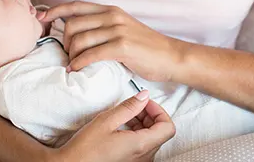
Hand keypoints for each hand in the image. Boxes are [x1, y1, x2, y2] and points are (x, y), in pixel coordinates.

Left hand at [41, 2, 188, 81]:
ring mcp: (118, 30)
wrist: (170, 57)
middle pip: (72, 25)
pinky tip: (76, 69)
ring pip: (79, 40)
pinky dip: (79, 63)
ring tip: (74, 64)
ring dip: (71, 55)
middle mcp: (113, 16)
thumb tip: (77, 33)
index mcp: (111, 10)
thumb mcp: (123, 29)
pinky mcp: (122, 46)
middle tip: (69, 55)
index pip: (77, 6)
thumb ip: (103, 27)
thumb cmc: (146, 47)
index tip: (42, 18)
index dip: (56, 11)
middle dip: (64, 42)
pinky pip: (91, 54)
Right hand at [48, 90, 175, 161]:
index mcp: (141, 146)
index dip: (159, 111)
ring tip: (126, 115)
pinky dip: (138, 134)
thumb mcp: (106, 121)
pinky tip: (122, 127)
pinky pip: (143, 147)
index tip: (146, 103)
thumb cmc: (85, 149)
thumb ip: (129, 107)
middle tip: (135, 106)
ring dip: (144, 124)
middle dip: (150, 115)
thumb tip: (144, 96)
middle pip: (161, 133)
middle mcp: (144, 157)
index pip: (168, 127)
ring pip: (152, 139)